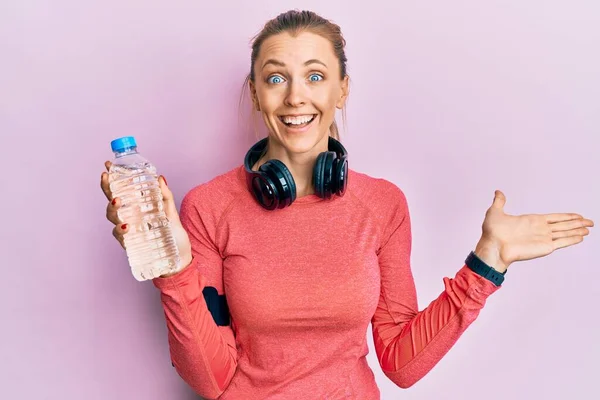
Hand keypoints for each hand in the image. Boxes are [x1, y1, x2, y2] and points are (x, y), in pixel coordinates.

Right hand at [100, 161, 192, 276]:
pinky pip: (120, 236)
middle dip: (107, 188)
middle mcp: (129, 218)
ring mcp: (128, 231)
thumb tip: (160, 177)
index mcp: (136, 208)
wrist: (179, 260)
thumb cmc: (173, 237)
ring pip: (113, 217)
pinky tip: (126, 225)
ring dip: (112, 208)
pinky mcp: (131, 244)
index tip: (108, 165)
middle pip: (112, 201)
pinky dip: (121, 230)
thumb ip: (165, 197)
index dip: (113, 179)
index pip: (121, 190)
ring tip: (117, 201)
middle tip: (106, 177)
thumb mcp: (171, 214)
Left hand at [474, 190, 593, 272]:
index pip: (554, 217)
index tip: (577, 215)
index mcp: (532, 221)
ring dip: (577, 230)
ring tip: (589, 228)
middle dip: (577, 223)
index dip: (566, 216)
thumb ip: (500, 202)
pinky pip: (562, 242)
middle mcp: (540, 230)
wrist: (492, 246)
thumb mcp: (495, 212)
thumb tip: (498, 192)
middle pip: (564, 225)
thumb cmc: (492, 232)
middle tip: (590, 222)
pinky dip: (572, 239)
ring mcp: (543, 238)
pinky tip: (581, 237)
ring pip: (565, 232)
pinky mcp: (544, 247)